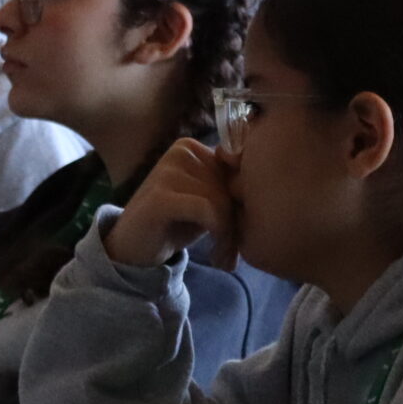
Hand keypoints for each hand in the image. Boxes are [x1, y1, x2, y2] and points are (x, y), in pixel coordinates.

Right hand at [103, 137, 238, 268]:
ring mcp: (166, 171)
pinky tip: (214, 255)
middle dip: (237, 222)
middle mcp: (179, 151)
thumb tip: (269, 189)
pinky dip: (218, 234)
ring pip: (222, 198)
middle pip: (231, 184)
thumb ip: (231, 190)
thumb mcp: (209, 202)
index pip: (238, 168)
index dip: (245, 201)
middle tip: (233, 252)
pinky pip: (208, 210)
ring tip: (223, 256)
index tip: (242, 232)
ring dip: (229, 234)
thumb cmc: (176, 224)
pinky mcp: (160, 196)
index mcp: (191, 148)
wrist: (133, 249)